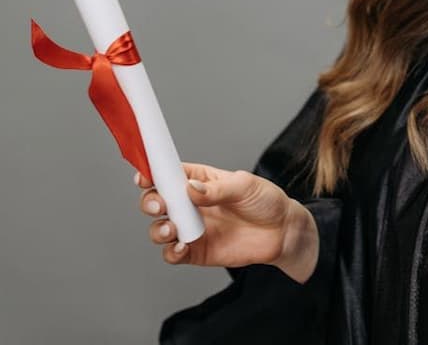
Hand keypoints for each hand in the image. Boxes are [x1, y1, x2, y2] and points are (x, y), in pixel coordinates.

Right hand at [137, 162, 319, 282]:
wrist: (282, 232)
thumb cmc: (265, 201)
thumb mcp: (246, 186)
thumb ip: (218, 189)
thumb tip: (191, 188)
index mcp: (199, 180)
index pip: (169, 174)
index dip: (153, 173)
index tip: (145, 176)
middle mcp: (190, 204)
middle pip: (157, 201)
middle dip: (151, 202)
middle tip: (161, 205)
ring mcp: (192, 228)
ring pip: (160, 229)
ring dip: (158, 229)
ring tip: (173, 230)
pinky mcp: (196, 251)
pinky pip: (173, 254)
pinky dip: (171, 252)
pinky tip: (182, 247)